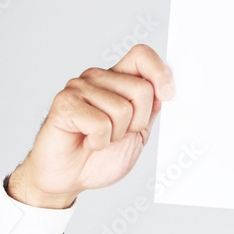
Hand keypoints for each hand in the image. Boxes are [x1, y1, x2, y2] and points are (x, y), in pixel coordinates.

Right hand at [7, 44, 174, 208]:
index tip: (167, 95)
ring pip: (122, 109)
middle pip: (141, 89)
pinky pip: (101, 123)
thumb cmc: (100, 156)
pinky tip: (87, 142)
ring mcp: (78, 88)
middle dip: (138, 122)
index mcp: (116, 80)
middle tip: (118, 134)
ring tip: (99, 138)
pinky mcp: (65, 104)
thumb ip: (150, 110)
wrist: (69, 177)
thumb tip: (167, 90)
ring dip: (116, 135)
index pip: (141, 55)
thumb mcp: (138, 133)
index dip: (159, 72)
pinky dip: (99, 142)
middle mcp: (97, 79)